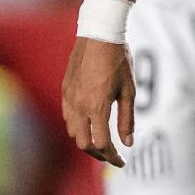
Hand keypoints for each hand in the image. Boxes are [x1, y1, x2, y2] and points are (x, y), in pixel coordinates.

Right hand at [61, 35, 134, 165]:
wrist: (99, 33)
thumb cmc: (119, 60)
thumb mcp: (129, 90)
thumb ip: (127, 119)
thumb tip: (128, 144)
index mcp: (97, 107)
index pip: (102, 144)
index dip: (113, 157)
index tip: (122, 161)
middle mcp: (80, 106)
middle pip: (84, 144)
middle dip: (98, 154)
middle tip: (112, 155)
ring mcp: (69, 98)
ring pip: (73, 132)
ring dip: (86, 142)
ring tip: (102, 142)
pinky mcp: (65, 90)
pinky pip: (68, 118)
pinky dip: (78, 128)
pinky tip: (90, 124)